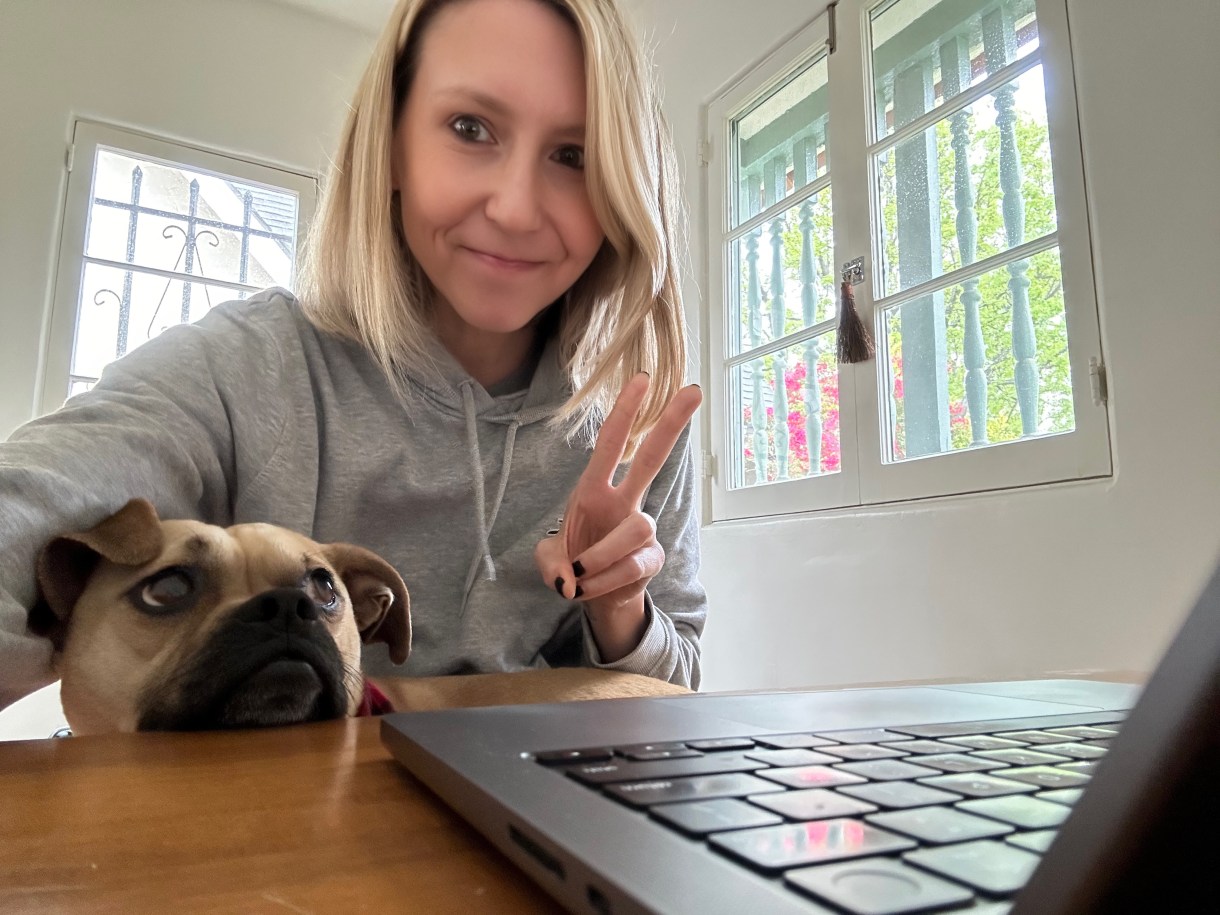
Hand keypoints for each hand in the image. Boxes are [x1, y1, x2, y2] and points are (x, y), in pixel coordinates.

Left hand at [535, 374, 701, 661]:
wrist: (592, 596)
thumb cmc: (570, 564)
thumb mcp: (547, 563)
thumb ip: (550, 565)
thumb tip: (569, 580)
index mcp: (594, 490)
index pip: (612, 443)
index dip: (625, 412)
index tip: (643, 380)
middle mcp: (622, 502)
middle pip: (652, 457)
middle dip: (671, 424)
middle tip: (693, 390)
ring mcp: (640, 528)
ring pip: (636, 526)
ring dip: (600, 555)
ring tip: (578, 576)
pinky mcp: (651, 558)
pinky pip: (631, 565)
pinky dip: (602, 581)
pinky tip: (587, 588)